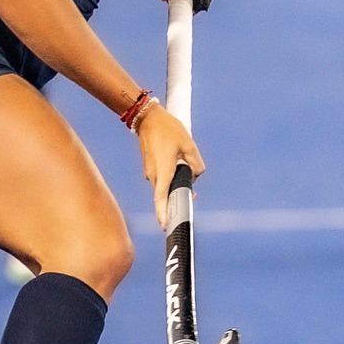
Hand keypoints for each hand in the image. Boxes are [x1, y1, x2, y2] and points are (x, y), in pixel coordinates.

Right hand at [135, 100, 204, 228]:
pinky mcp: (150, 166)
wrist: (147, 117)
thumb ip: (196, 162)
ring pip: (165, 185)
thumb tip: (196, 174)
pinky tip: (178, 162)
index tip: (166, 226)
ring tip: (185, 165)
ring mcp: (150, 171)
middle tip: (192, 196)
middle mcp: (154, 175)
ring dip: (176, 183)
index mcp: (163, 171)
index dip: (163, 213)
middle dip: (178, 197)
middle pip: (166, 195)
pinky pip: (162, 178)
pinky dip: (171, 176)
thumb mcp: (188, 144)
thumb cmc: (168, 129)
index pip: (161, 198)